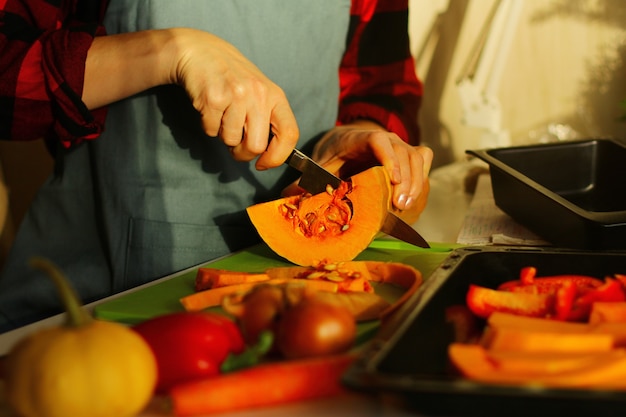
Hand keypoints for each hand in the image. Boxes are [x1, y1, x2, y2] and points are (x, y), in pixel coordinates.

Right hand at [171, 29, 298, 168]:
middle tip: (236, 145)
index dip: (278, 157)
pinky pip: (211, 131)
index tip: (264, 163)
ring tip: (222, 115)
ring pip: (231, 141)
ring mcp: (236, 95)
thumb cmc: (233, 78)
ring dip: (224, 136)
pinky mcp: (213, 98)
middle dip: (243, 153)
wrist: (201, 52)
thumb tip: (270, 156)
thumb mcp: (260, 93)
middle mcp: (259, 94)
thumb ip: (268, 120)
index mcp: (275, 96)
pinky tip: (210, 108)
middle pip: (256, 146)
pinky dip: (208, 126)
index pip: (289, 134)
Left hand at [300, 121, 432, 213]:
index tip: (391, 178)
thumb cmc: (333, 158)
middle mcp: (385, 139)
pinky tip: (413, 198)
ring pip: (416, 158)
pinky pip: (422, 160)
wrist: (345, 146)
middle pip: (403, 152)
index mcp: (359, 138)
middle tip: (398, 205)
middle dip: (405, 179)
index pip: (379, 140)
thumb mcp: (319, 167)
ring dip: (415, 183)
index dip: (388, 157)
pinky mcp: (408, 156)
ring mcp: (399, 146)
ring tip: (405, 206)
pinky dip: (421, 178)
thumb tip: (287, 197)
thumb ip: (306, 181)